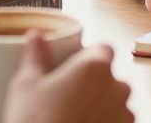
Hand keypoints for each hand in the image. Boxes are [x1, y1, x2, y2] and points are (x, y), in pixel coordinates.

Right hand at [4, 32, 132, 122]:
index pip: (104, 48)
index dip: (89, 55)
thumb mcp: (25, 86)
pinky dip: (105, 122)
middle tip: (66, 95)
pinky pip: (117, 121)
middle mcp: (117, 86)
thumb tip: (35, 36)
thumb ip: (35, 56)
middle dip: (93, 82)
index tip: (73, 66)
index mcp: (95, 66)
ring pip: (114, 100)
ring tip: (72, 115)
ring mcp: (125, 113)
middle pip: (109, 75)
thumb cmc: (35, 122)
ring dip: (100, 104)